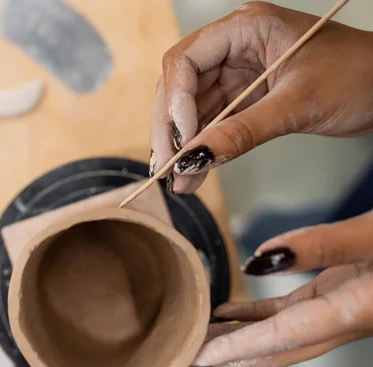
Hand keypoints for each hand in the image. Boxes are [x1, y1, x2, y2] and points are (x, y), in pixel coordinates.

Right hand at [151, 2, 372, 193]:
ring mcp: (235, 74)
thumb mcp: (297, 104)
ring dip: (182, 146)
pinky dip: (202, 150)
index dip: (175, 100)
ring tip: (180, 181)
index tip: (181, 139)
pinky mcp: (242, 98)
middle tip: (168, 168)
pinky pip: (211, 125)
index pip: (186, 59)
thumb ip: (242, 132)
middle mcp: (233, 48)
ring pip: (191, 110)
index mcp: (245, 28)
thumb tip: (196, 159)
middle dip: (171, 130)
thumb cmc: (358, 76)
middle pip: (180, 87)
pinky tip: (194, 174)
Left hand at [190, 210, 372, 366]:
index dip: (236, 348)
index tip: (199, 355)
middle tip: (189, 354)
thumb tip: (263, 258)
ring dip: (239, 336)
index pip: (280, 337)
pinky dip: (256, 314)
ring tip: (200, 334)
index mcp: (352, 312)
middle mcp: (344, 321)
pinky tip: (228, 311)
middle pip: (275, 349)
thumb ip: (322, 245)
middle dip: (231, 355)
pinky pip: (288, 312)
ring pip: (279, 334)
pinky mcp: (339, 295)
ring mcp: (341, 310)